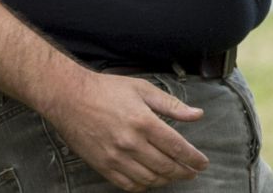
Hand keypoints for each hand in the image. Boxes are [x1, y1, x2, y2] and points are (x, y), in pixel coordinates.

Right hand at [45, 72, 206, 189]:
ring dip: (165, 180)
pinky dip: (142, 186)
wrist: (69, 98)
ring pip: (147, 178)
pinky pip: (126, 184)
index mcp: (144, 122)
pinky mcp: (101, 165)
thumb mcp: (144, 89)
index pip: (176, 147)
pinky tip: (150, 181)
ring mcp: (114, 157)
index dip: (192, 158)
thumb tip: (197, 115)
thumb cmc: (108, 90)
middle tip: (192, 172)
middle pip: (164, 166)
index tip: (203, 163)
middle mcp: (130, 143)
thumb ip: (172, 105)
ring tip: (174, 176)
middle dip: (183, 171)